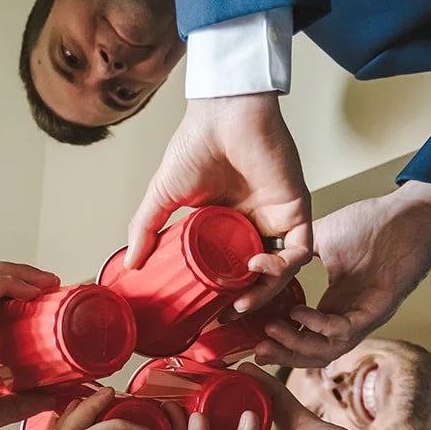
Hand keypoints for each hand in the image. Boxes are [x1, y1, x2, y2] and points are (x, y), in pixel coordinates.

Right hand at [126, 95, 312, 309]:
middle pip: (262, 275)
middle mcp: (256, 224)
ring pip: (284, 269)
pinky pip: (301, 249)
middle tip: (229, 316)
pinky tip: (256, 267)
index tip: (210, 314)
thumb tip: (129, 262)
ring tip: (242, 301)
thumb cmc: (194, 145)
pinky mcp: (296, 208)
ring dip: (267, 290)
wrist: (222, 113)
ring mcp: (278, 217)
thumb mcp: (163, 195)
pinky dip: (282, 266)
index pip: (234, 269)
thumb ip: (146, 228)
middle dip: (250, 300)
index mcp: (230, 224)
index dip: (225, 294)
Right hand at [254, 182, 430, 367]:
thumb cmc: (373, 223)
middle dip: (283, 354)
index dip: (279, 343)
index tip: (251, 338)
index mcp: (334, 303)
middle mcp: (348, 314)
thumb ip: (293, 250)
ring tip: (271, 331)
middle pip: (314, 353)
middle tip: (257, 349)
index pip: (304, 336)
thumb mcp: (321, 236)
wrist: (409, 213)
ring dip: (297, 345)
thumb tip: (262, 252)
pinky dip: (319, 326)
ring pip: (328, 349)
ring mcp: (364, 315)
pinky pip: (346, 330)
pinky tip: (299, 315)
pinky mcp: (379, 308)